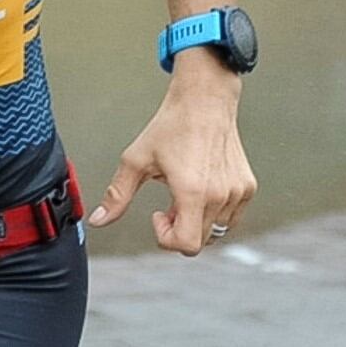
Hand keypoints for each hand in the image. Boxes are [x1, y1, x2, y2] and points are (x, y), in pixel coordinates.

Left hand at [91, 64, 253, 255]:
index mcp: (192, 191)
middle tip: (168, 205)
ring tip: (183, 196)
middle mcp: (220, 195)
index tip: (158, 215)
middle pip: (199, 242)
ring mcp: (237, 192)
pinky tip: (200, 191)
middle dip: (178, 230)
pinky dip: (214, 214)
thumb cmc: (170, 127)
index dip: (166, 238)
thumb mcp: (135, 161)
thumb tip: (98, 221)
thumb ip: (117, 196)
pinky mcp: (247, 187)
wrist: (204, 101)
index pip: (186, 245)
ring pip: (216, 232)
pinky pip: (230, 218)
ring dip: (197, 223)